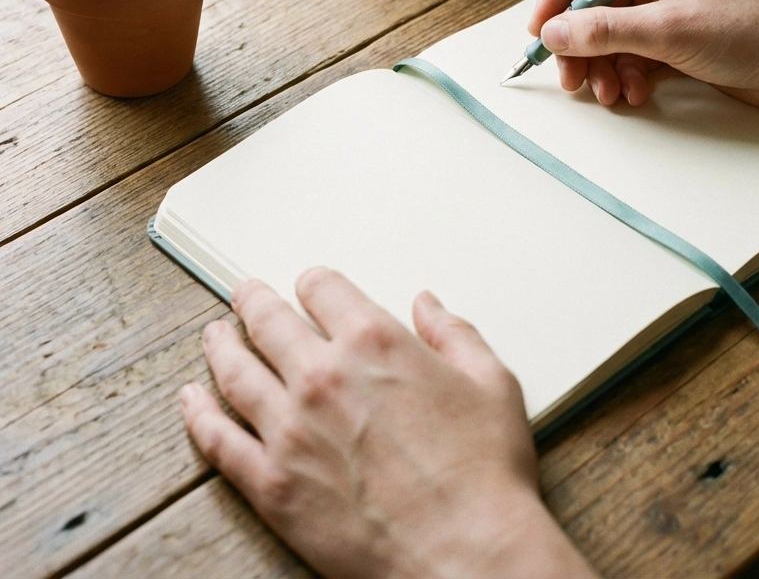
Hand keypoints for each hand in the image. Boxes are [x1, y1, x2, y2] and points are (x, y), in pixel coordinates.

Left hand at [180, 271, 593, 578]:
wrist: (466, 554)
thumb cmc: (484, 473)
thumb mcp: (491, 382)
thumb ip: (454, 333)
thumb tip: (427, 304)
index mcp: (375, 341)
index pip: (324, 289)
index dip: (314, 283)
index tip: (309, 286)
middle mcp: (323, 376)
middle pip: (269, 321)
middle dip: (254, 301)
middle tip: (244, 295)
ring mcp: (290, 430)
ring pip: (235, 372)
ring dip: (220, 346)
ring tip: (214, 335)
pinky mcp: (271, 484)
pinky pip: (217, 439)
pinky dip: (198, 414)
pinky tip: (191, 400)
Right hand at [529, 0, 758, 109]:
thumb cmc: (751, 30)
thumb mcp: (668, 30)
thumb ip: (605, 30)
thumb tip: (553, 32)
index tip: (544, 31)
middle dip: (578, 40)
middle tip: (571, 79)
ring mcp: (667, 3)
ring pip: (610, 31)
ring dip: (602, 65)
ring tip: (610, 94)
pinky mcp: (677, 35)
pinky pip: (634, 51)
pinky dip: (628, 73)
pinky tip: (635, 94)